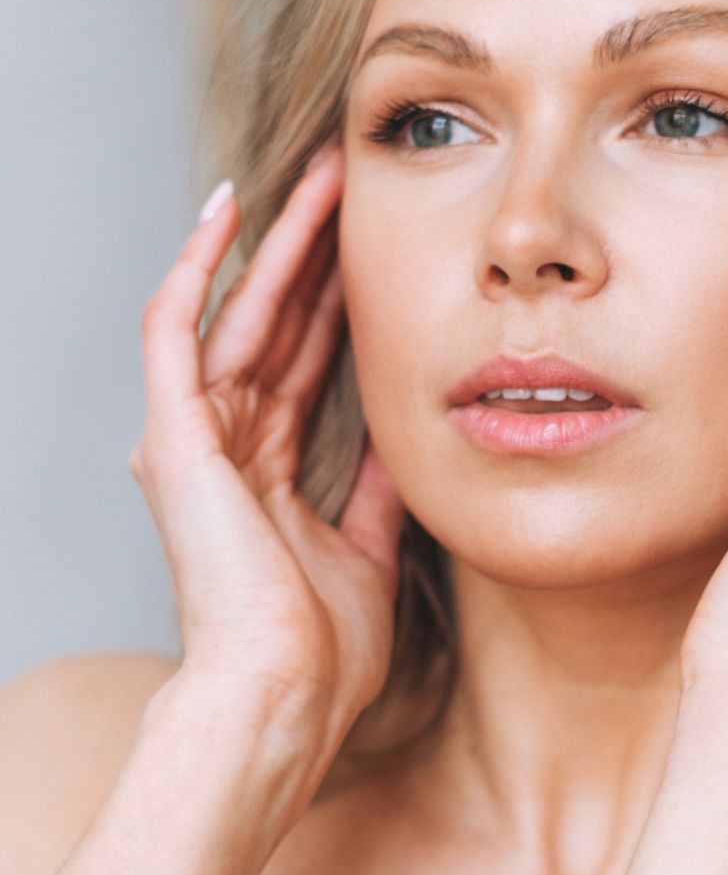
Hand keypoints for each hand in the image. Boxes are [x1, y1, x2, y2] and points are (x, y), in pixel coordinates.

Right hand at [128, 141, 406, 774]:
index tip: (381, 245)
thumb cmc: (323, 651)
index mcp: (268, 470)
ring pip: (237, 312)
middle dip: (315, 253)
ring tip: (318, 177)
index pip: (308, 360)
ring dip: (276, 242)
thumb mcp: (369, 551)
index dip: (340, 299)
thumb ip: (379, 490)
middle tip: (352, 183)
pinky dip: (197, 269)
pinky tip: (228, 211)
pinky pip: (176, 331)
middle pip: (277, 324)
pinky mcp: (174, 435)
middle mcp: (227, 444)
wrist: (285, 697)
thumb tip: (406, 441)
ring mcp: (196, 438)